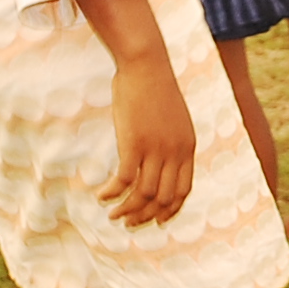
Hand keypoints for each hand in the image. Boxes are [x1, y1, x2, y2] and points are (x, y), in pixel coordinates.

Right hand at [100, 55, 195, 224]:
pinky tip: (101, 195)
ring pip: (143, 195)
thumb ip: (172, 140)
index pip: (183, 191)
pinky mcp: (133, 144)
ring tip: (114, 215)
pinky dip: (112, 193)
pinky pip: (123, 180)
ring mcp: (154, 149)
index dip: (170, 210)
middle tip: (130, 222)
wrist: (146, 65)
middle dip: (147, 216)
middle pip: (163, 199)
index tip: (157, 219)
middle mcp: (174, 153)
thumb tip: (161, 157)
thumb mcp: (174, 117)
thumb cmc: (155, 87)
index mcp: (187, 147)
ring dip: (127, 210)